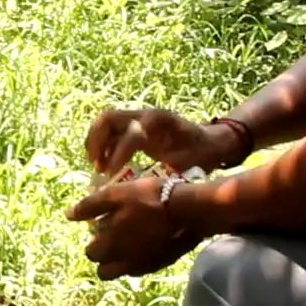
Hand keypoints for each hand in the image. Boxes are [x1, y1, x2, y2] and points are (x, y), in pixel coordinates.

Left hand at [66, 176, 202, 279]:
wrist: (188, 210)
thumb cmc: (148, 199)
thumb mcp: (115, 195)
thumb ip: (90, 207)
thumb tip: (69, 215)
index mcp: (109, 246)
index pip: (91, 254)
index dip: (93, 242)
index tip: (100, 230)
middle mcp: (124, 262)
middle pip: (105, 270)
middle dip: (104, 258)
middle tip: (112, 239)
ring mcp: (144, 266)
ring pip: (124, 272)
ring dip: (121, 262)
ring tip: (129, 242)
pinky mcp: (161, 265)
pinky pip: (143, 268)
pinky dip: (140, 260)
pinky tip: (146, 244)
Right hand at [85, 108, 241, 177]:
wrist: (211, 141)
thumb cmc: (201, 155)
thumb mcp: (186, 167)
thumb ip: (163, 175)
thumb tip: (136, 191)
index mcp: (159, 121)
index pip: (131, 135)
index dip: (118, 157)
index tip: (110, 178)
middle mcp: (145, 114)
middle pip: (108, 119)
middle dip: (96, 143)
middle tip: (97, 168)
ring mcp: (138, 116)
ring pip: (104, 121)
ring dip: (95, 143)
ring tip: (97, 167)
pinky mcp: (133, 123)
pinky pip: (109, 129)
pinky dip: (101, 144)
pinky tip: (103, 165)